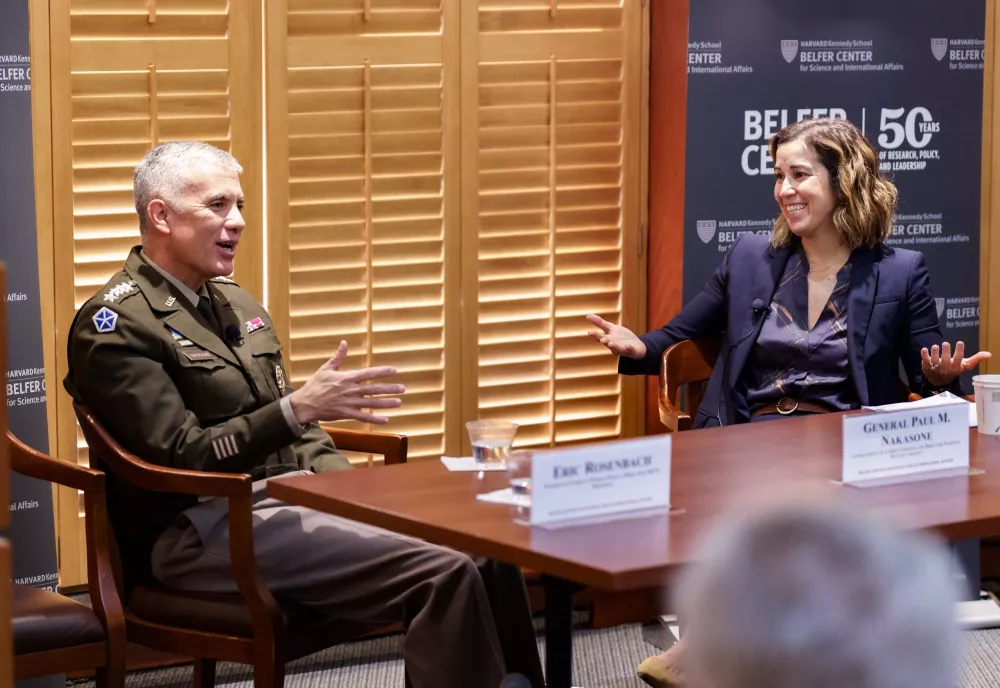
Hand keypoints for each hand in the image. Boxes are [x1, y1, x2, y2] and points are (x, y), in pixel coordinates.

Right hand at [289, 341, 404, 424]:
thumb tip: (344, 342)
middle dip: (390, 389)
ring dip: (386, 403)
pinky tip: (385, 420)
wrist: (305, 404)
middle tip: (403, 388)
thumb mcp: (325, 369)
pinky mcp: (346, 414)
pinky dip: (375, 419)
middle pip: (374, 389)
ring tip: (399, 402)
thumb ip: (338, 357)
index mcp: (347, 378)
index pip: (368, 373)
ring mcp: (349, 403)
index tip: (394, 370)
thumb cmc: (315, 385)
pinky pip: (363, 417)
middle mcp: (350, 391)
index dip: (382, 372)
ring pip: (372, 404)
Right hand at [585, 313, 646, 359]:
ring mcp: (622, 348)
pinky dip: (628, 348)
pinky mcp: (630, 350)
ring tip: (610, 343)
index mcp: (608, 338)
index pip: (600, 335)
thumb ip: (600, 323)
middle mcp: (613, 344)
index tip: (589, 332)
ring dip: (613, 346)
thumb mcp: (611, 328)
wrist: (636, 347)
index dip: (595, 334)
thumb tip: (587, 315)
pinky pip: (629, 349)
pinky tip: (627, 346)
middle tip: (600, 339)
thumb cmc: (621, 337)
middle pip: (607, 342)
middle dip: (604, 341)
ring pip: (616, 348)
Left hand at [920, 341, 990, 387]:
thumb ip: (976, 359)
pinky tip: (924, 349)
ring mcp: (935, 367)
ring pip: (934, 360)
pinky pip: (925, 360)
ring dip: (934, 353)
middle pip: (945, 360)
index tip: (960, 342)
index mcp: (956, 367)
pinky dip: (924, 355)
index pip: (958, 359)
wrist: (939, 380)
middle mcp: (945, 368)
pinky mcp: (927, 366)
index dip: (959, 351)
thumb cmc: (954, 369)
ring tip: (935, 346)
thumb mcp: (965, 365)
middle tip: (946, 343)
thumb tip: (989, 354)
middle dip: (945, 352)